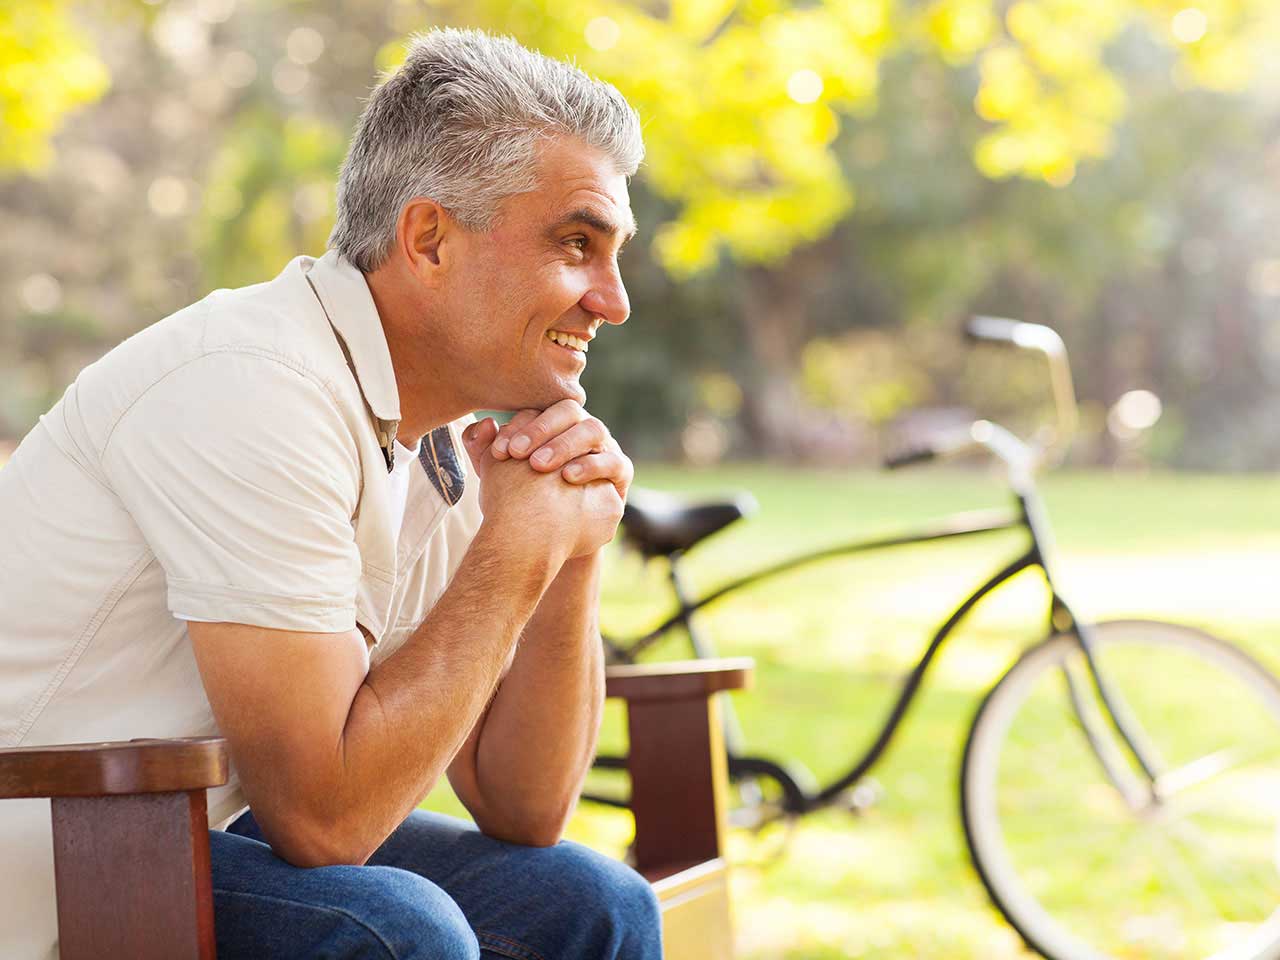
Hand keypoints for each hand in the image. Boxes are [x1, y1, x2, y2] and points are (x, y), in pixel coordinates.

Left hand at [487, 400, 632, 501]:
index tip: (499, 451)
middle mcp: (580, 428)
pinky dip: (592, 465)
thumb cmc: (524, 500)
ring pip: (593, 429)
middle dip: (541, 430)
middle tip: (517, 454)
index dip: (519, 426)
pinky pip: (613, 461)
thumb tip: (483, 425)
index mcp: (553, 423)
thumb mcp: (498, 477)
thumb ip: (485, 452)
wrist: (550, 538)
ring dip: (565, 444)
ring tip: (540, 465)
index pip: (539, 410)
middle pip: (568, 411)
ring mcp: (603, 447)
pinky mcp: (620, 471)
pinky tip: (568, 477)